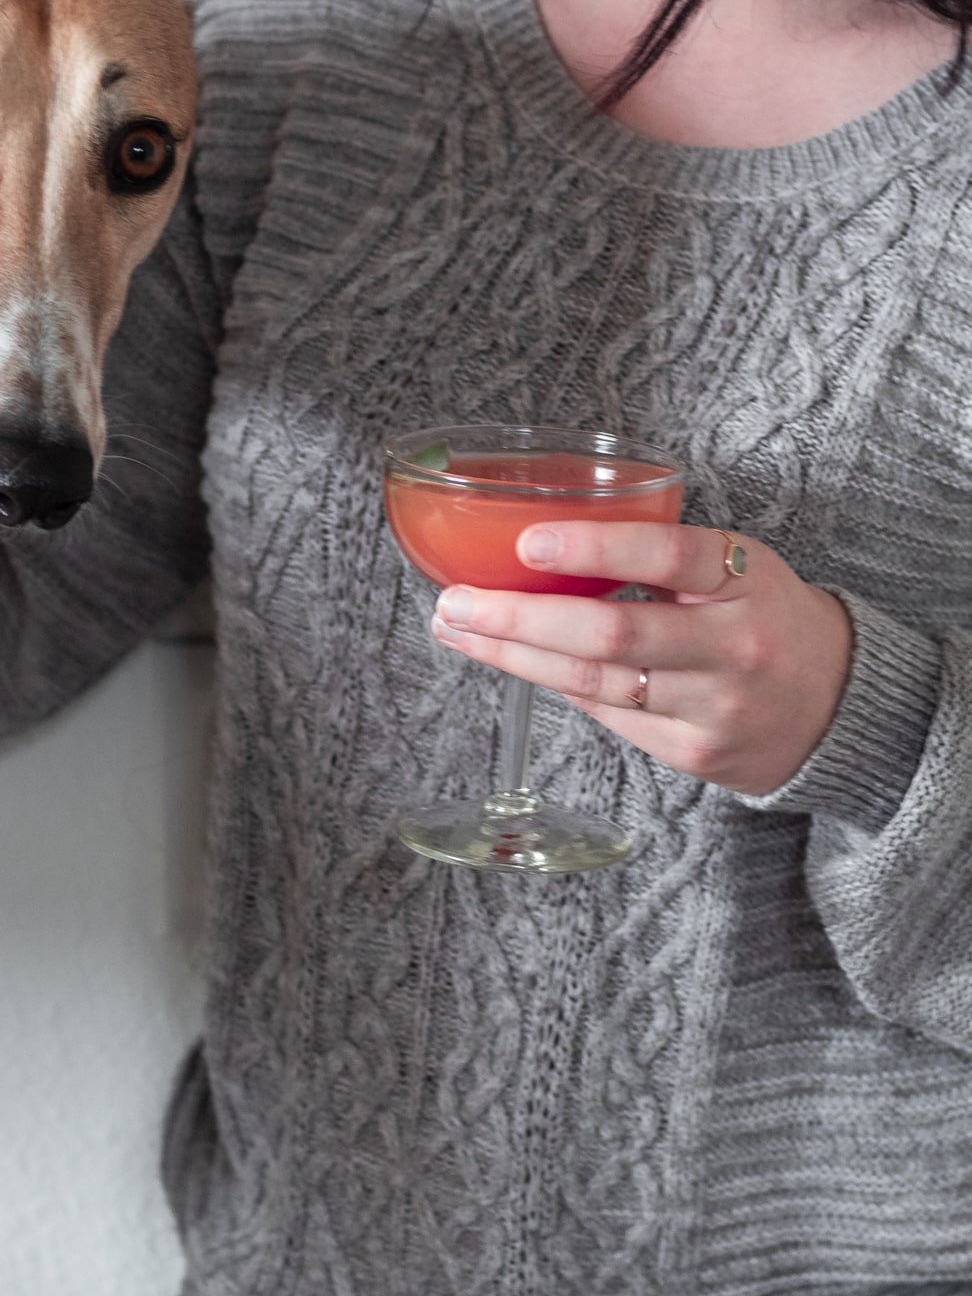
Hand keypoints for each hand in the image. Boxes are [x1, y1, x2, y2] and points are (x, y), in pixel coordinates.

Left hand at [430, 522, 853, 797]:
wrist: (840, 703)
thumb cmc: (765, 616)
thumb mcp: (736, 567)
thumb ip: (659, 556)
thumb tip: (541, 546)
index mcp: (744, 579)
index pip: (667, 555)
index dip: (593, 549)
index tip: (527, 541)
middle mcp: (733, 646)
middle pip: (610, 634)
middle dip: (518, 618)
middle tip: (454, 602)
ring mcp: (714, 707)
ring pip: (594, 683)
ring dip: (512, 655)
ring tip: (458, 630)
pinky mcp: (695, 753)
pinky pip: (606, 714)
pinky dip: (552, 683)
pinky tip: (510, 661)